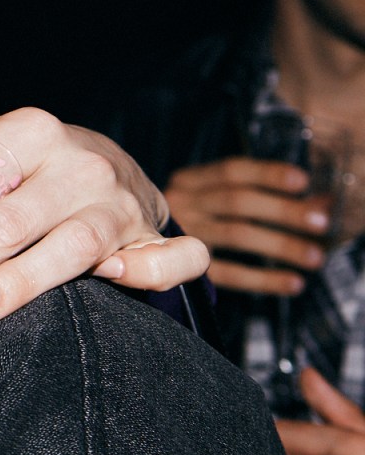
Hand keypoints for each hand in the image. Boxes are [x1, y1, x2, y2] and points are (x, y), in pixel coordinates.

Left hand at [0, 109, 205, 337]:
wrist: (115, 166)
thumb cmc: (25, 160)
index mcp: (27, 131)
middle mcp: (75, 166)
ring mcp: (120, 204)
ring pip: (66, 252)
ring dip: (3, 292)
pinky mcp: (156, 236)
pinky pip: (167, 258)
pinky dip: (147, 271)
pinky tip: (111, 282)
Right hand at [164, 157, 325, 295]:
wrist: (134, 247)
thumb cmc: (192, 219)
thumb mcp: (218, 198)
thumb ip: (268, 197)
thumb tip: (321, 201)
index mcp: (189, 181)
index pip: (231, 172)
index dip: (268, 174)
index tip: (302, 181)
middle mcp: (181, 204)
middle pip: (237, 202)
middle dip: (284, 211)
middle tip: (320, 223)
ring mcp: (178, 237)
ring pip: (236, 235)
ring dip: (281, 246)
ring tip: (314, 257)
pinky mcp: (181, 270)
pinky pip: (227, 273)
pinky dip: (264, 279)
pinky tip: (292, 283)